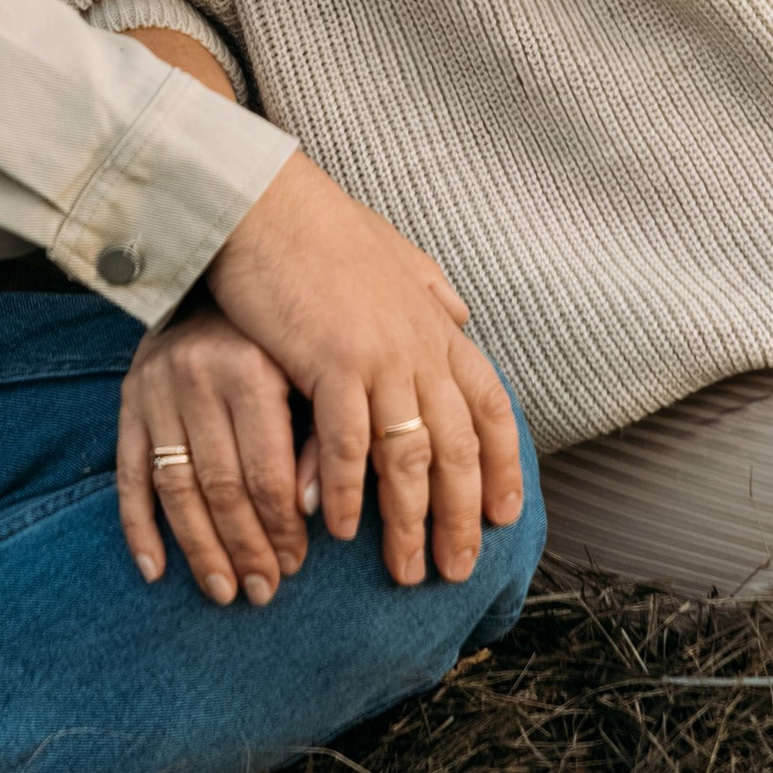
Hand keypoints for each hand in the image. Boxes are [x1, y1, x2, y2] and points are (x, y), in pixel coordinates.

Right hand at [118, 313, 307, 604]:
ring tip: (223, 591)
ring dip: (199, 550)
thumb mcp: (310, 366)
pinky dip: (138, 528)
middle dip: (245, 549)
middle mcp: (197, 379)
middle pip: (220, 489)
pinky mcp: (127, 401)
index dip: (282, 529)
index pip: (266, 474)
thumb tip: (319, 513)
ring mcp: (155, 392)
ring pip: (176, 490)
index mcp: (251, 369)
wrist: (210, 266)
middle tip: (263, 592)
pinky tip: (155, 571)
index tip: (297, 565)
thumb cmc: (277, 330)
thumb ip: (321, 434)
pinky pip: (128, 475)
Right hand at [204, 152, 525, 591]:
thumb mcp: (392, 253)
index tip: (505, 515)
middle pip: (457, 447)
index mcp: (434, 324)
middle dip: (461, 515)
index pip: (490, 405)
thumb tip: (462, 315)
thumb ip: (428, 288)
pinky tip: (339, 528)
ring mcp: (380, 353)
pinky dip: (347, 490)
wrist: (267, 201)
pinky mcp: (332, 360)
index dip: (501, 464)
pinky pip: (347, 444)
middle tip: (458, 571)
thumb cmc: (320, 228)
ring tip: (404, 571)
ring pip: (409, 457)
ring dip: (409, 522)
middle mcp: (419, 343)